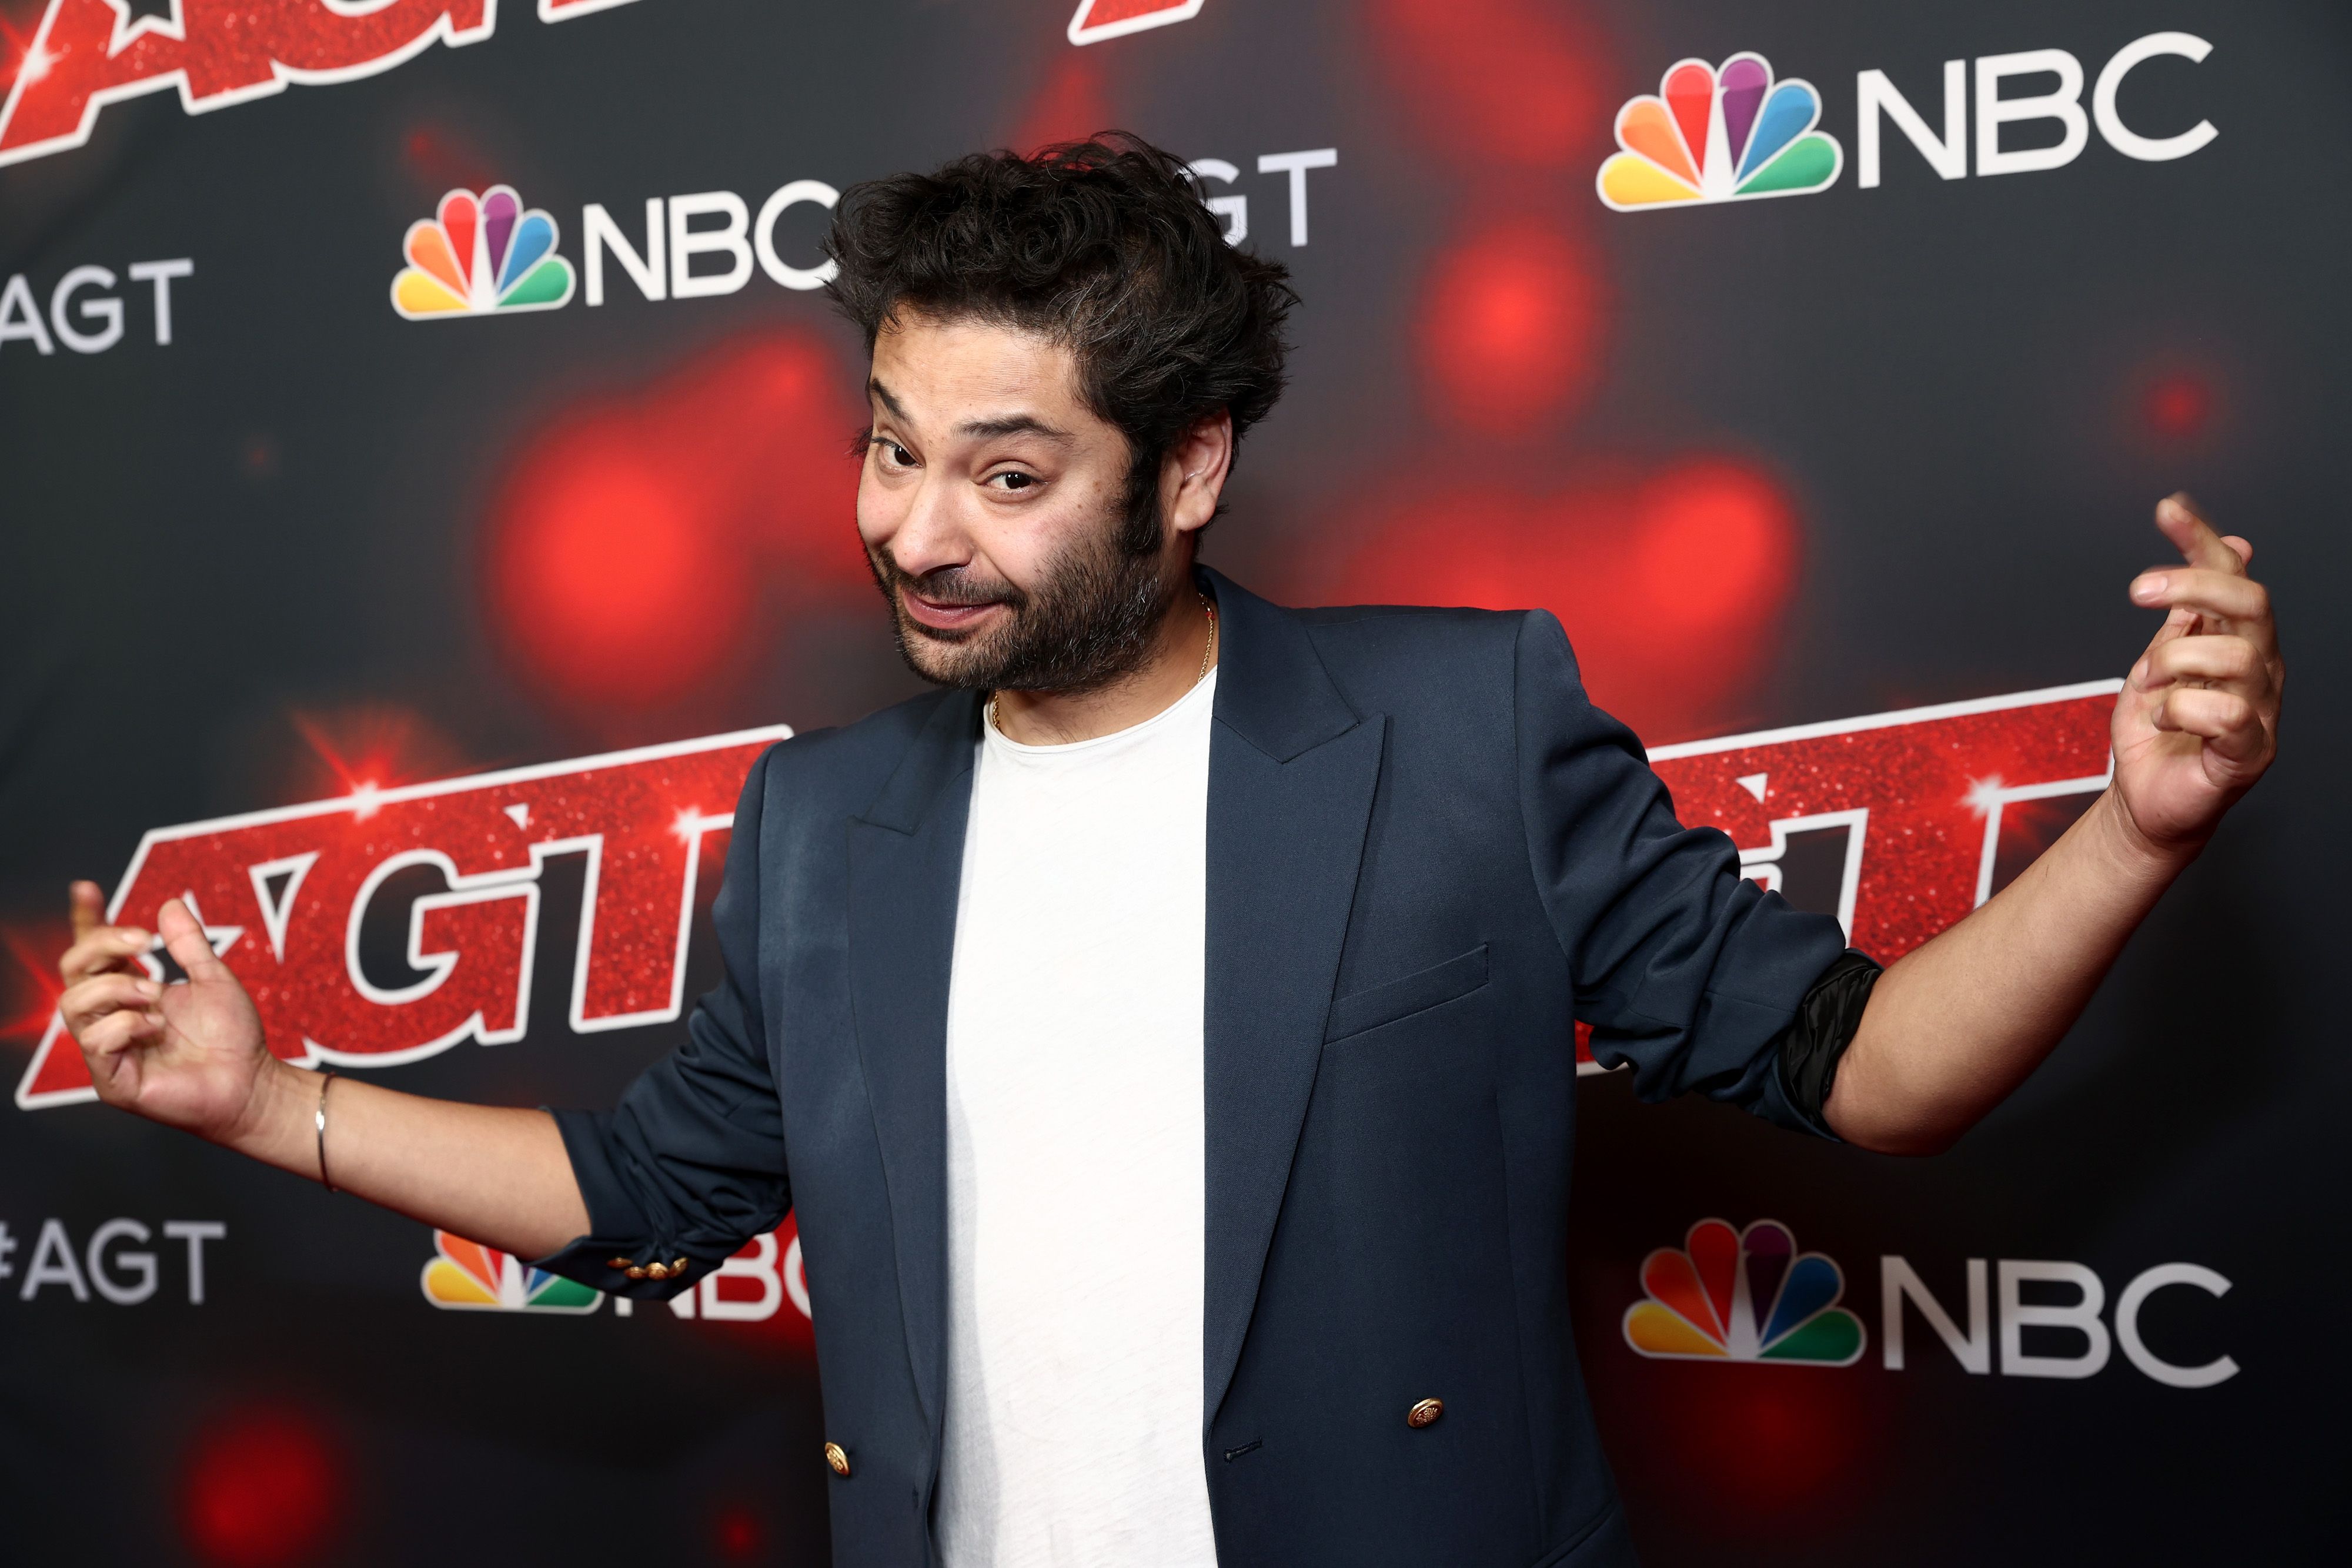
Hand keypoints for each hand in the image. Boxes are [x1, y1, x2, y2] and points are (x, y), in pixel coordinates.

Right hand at [57, 881, 276, 1142]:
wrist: (252, 1082)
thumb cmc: (233, 1037)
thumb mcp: (213, 978)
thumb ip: (189, 945)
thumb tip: (171, 905)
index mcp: (130, 991)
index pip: (94, 952)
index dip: (86, 920)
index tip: (87, 888)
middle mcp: (111, 1017)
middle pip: (73, 970)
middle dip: (101, 945)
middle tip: (145, 942)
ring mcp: (107, 1049)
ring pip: (72, 1004)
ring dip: (115, 988)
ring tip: (155, 993)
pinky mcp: (112, 1080)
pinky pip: (95, 1042)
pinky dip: (126, 1025)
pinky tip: (156, 1028)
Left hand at [2110, 494, 2282, 857]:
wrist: (2145, 803)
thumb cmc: (2156, 736)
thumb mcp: (2158, 661)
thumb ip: (2186, 613)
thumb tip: (2228, 547)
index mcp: (2237, 642)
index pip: (2233, 576)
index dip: (2203, 540)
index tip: (2169, 508)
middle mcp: (2259, 669)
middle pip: (2250, 602)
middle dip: (2191, 586)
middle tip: (2138, 591)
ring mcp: (2261, 710)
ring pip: (2234, 656)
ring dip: (2172, 664)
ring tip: (2149, 688)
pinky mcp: (2250, 752)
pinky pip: (2226, 713)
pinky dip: (2179, 710)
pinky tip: (2162, 721)